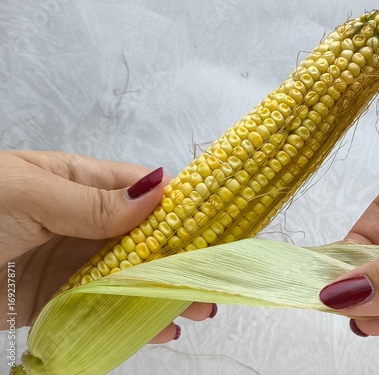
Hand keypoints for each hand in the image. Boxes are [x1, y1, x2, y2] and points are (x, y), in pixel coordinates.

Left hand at [0, 151, 215, 341]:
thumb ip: (92, 200)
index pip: (141, 189)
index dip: (179, 205)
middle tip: (211, 277)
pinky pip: (103, 307)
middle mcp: (84, 221)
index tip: (216, 225)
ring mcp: (74, 262)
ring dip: (164, 291)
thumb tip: (158, 190)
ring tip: (197, 308)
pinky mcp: (59, 299)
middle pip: (144, 237)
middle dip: (180, 256)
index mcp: (80, 181)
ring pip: (130, 275)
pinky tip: (159, 330)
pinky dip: (132, 319)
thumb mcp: (29, 192)